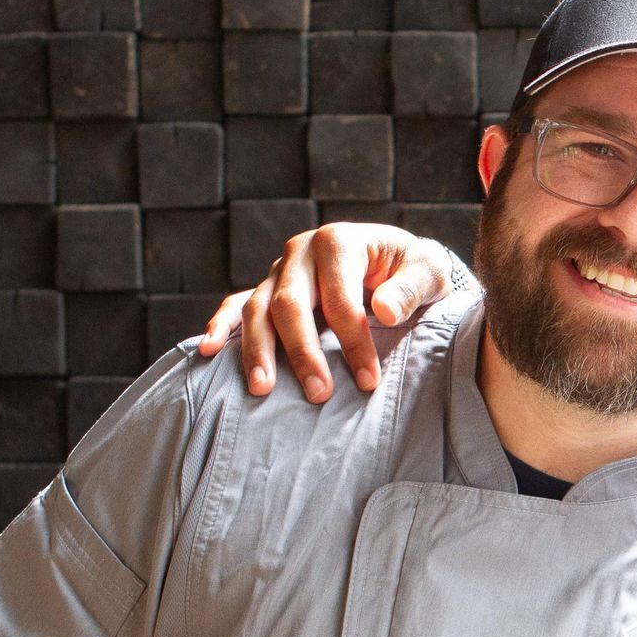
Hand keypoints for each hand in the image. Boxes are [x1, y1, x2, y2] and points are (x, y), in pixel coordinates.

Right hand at [198, 223, 457, 400]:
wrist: (396, 260)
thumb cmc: (413, 269)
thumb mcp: (428, 271)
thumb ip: (410, 289)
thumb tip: (383, 311)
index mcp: (339, 241)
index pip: (340, 298)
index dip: (353, 342)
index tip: (368, 381)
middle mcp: (301, 251)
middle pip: (290, 304)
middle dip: (303, 352)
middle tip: (318, 394)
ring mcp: (279, 271)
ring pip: (258, 309)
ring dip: (258, 350)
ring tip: (262, 389)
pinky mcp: (267, 288)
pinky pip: (236, 305)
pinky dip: (221, 325)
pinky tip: (209, 349)